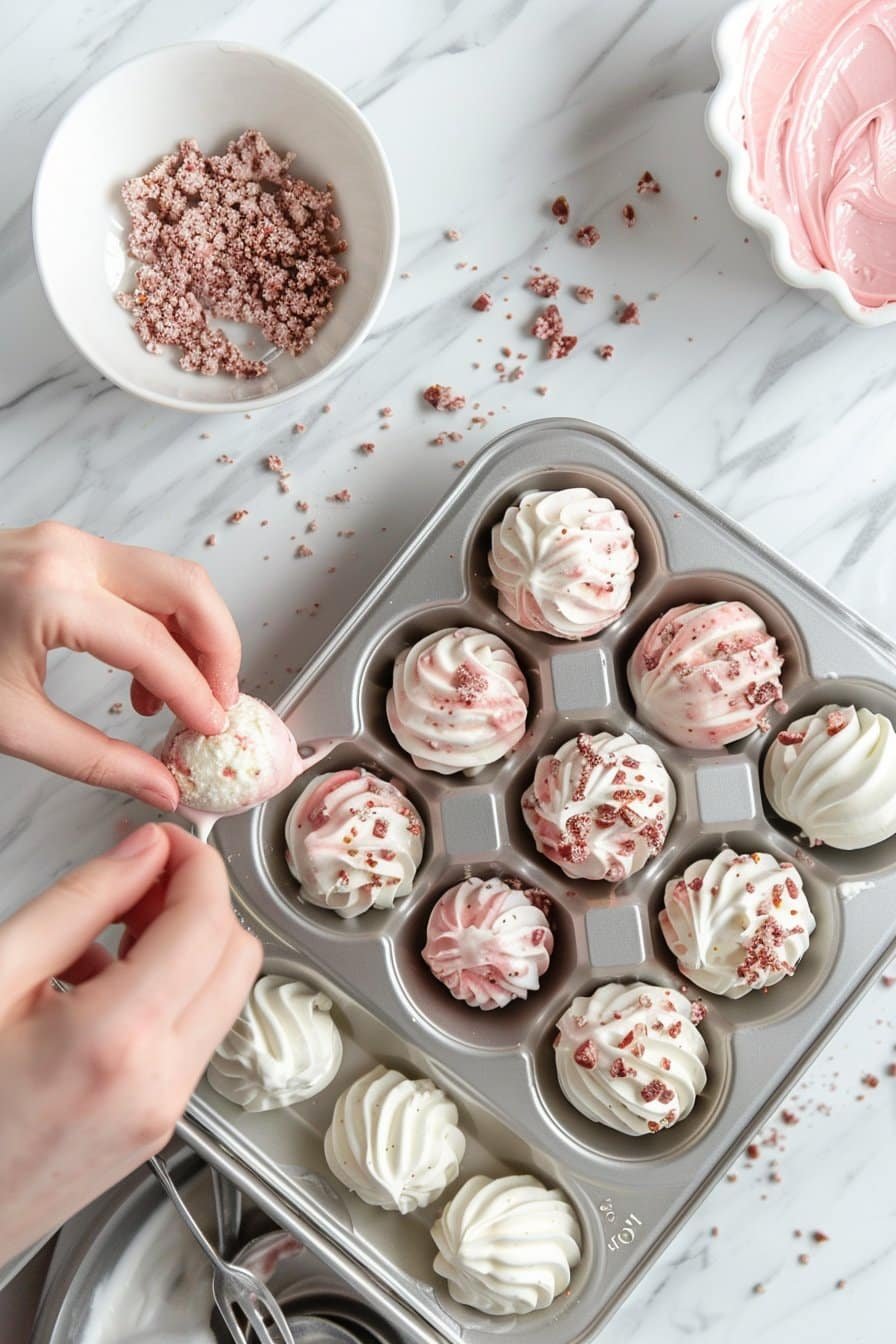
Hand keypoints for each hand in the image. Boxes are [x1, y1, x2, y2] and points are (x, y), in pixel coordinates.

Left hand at [0, 522, 241, 809]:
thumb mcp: (9, 724)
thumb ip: (95, 760)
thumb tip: (158, 786)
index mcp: (51, 596)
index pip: (156, 648)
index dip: (196, 696)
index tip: (210, 731)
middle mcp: (69, 554)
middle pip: (188, 589)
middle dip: (218, 650)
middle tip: (217, 705)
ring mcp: (68, 542)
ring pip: (172, 576)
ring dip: (194, 635)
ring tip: (177, 698)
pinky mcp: (65, 547)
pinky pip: (141, 577)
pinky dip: (162, 622)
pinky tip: (141, 674)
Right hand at [0, 823, 260, 1261]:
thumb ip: (76, 904)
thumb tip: (140, 852)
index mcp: (117, 1039)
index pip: (208, 922)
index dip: (196, 864)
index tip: (164, 842)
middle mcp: (158, 1082)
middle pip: (237, 957)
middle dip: (200, 902)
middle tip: (139, 879)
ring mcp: (163, 1112)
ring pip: (224, 996)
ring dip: (188, 947)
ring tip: (110, 930)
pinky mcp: (156, 1128)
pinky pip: (193, 1037)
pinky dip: (170, 992)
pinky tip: (99, 983)